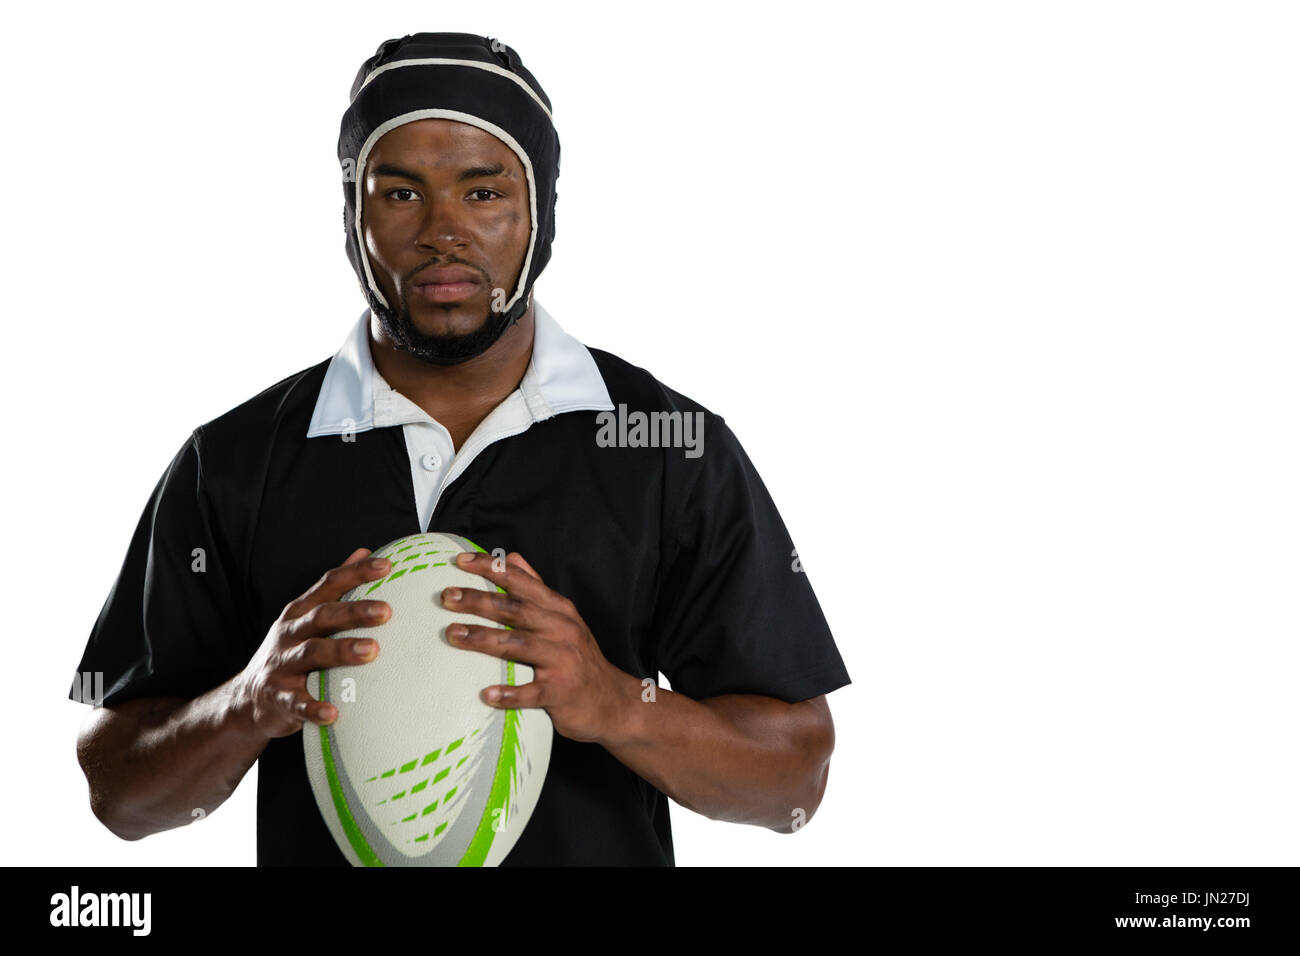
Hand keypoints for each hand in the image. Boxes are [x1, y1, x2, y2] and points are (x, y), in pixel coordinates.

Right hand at [234, 548, 391, 738]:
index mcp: (301, 611)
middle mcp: (290, 633)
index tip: (387, 566)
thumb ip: (335, 587)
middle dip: (354, 612)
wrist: (248, 698)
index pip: (329, 584)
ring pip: (312, 653)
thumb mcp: (308, 616)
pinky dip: (314, 707)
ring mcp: (282, 664)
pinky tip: (334, 712)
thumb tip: (364, 552)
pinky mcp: (278, 697)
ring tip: (371, 651)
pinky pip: (297, 702)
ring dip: (341, 651)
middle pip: (323, 617)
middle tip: (386, 611)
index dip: (356, 573)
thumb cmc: (291, 652)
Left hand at [442, 551, 633, 743]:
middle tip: (447, 597)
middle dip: (479, 600)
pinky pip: (533, 692)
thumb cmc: (579, 658)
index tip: (460, 561)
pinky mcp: (562, 692)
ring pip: (519, 645)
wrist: (611, 701)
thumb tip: (512, 557)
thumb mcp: (564, 617)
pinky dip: (511, 693)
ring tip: (453, 634)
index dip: (492, 569)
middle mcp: (562, 630)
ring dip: (484, 639)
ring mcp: (563, 660)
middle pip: (516, 610)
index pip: (522, 582)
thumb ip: (537, 587)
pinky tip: (486, 694)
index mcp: (559, 610)